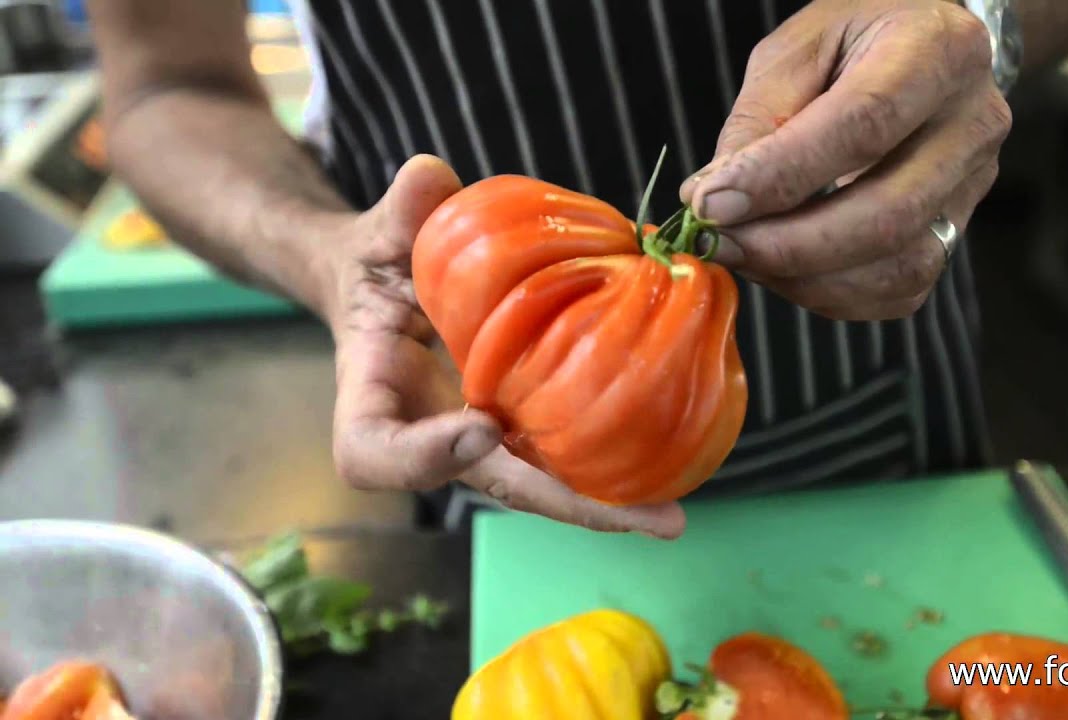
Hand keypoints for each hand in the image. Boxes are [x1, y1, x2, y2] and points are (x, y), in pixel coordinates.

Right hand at [325, 156, 685, 537]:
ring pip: (536, 482)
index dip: (423, 457)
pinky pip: (560, 452)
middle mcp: (430, 435)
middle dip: (565, 504)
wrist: (384, 291)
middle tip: (645, 519)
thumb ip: (399, 212)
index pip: (376, 453)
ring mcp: (478, 438)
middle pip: (490, 487)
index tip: (477, 429)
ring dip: (602, 501)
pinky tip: (667, 467)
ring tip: (668, 513)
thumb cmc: (374, 264)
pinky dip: (608, 463)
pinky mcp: (516, 424)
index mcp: (374, 397)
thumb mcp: (378, 234)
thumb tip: (429, 177)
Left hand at [681, 0, 1010, 320]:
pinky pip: (899, 290)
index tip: (713, 204)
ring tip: (745, 255)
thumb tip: (711, 200)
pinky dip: (832, 295)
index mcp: (936, 51)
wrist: (923, 48)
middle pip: (888, 212)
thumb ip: (757, 122)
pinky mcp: (957, 229)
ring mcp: (974, 185)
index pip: (862, 125)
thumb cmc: (854, 41)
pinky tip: (785, 270)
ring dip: (806, 278)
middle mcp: (972, 122)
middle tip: (720, 243)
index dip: (780, 175)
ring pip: (898, 265)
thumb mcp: (795, 51)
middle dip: (789, 244)